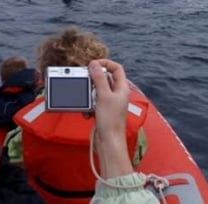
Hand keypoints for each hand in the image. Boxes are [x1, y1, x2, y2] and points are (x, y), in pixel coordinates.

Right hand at [88, 59, 132, 178]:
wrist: (109, 143)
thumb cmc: (111, 121)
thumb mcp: (103, 96)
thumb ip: (99, 78)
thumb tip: (94, 64)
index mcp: (122, 88)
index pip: (116, 68)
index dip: (106, 63)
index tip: (93, 64)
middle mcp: (117, 94)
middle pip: (105, 78)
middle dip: (94, 80)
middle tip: (86, 81)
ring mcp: (110, 103)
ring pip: (98, 91)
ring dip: (90, 94)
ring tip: (88, 101)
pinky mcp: (103, 111)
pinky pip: (94, 102)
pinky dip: (89, 105)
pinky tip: (88, 112)